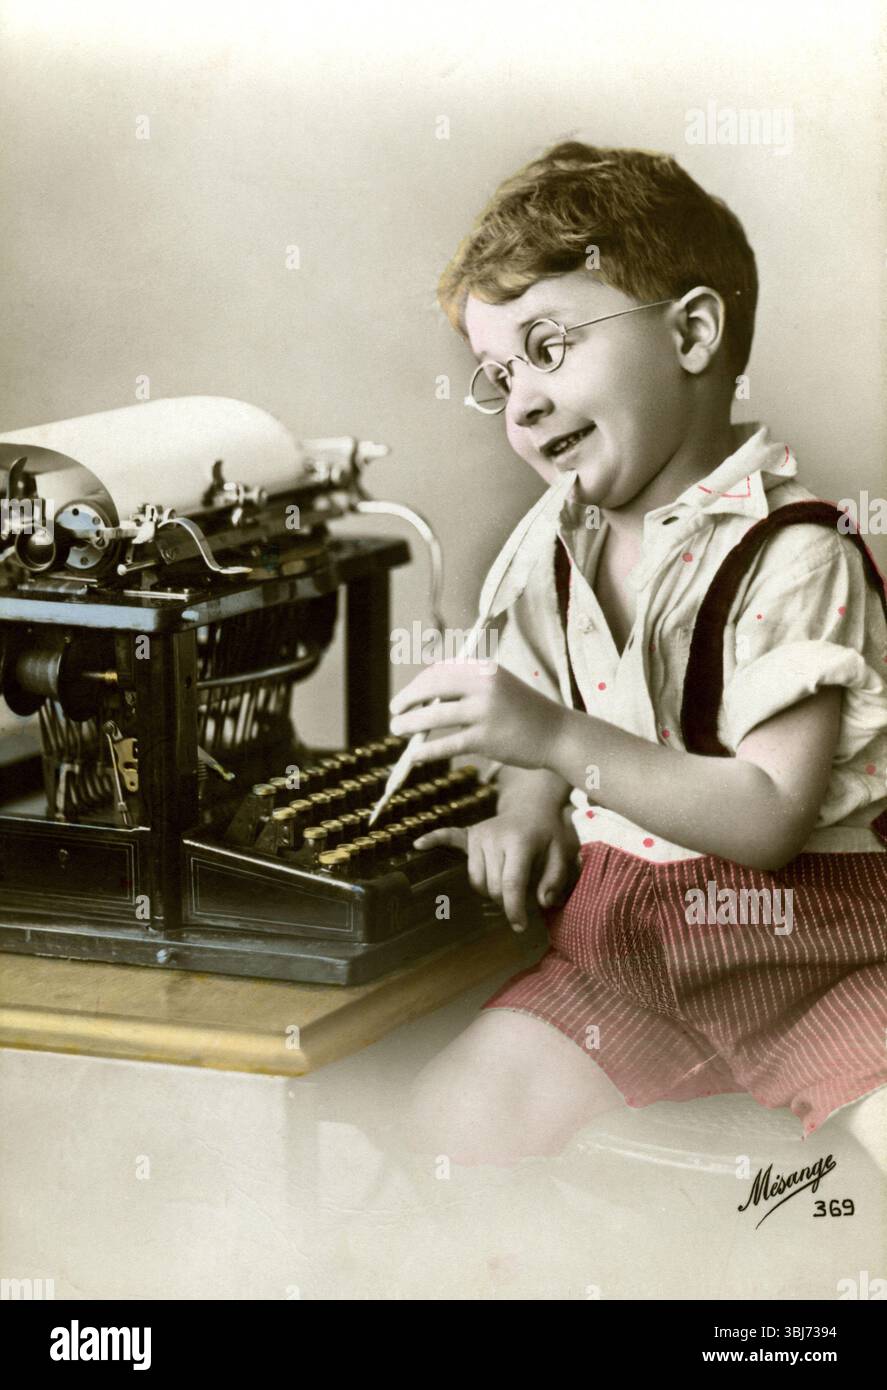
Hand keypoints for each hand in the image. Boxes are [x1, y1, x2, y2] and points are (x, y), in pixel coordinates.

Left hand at [389, 659, 563, 770]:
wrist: (558, 734)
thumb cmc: (524, 712)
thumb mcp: (498, 687)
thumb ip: (467, 687)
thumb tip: (424, 700)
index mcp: (485, 668)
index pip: (440, 670)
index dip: (417, 684)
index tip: (406, 697)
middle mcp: (484, 685)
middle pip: (431, 688)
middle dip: (407, 699)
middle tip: (395, 711)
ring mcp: (485, 711)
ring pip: (434, 716)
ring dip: (410, 723)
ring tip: (398, 729)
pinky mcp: (487, 738)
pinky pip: (447, 744)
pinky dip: (426, 750)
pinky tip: (413, 755)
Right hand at [413, 808, 579, 931]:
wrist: (533, 807)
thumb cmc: (548, 835)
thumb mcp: (563, 854)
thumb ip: (555, 879)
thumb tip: (542, 902)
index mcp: (519, 842)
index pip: (511, 883)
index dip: (514, 909)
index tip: (520, 927)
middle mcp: (494, 837)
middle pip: (491, 886)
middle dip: (505, 900)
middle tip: (520, 900)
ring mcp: (478, 835)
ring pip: (475, 879)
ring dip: (488, 889)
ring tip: (504, 886)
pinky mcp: (469, 834)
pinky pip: (448, 838)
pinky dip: (434, 840)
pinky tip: (418, 845)